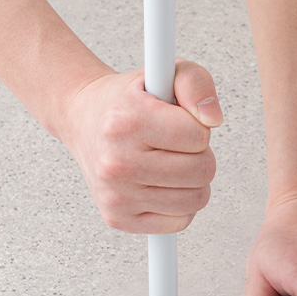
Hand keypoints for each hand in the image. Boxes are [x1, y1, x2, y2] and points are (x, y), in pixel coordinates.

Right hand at [62, 60, 223, 233]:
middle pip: (202, 171)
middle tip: (174, 144)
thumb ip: (196, 84)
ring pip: (195, 199)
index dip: (196, 127)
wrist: (83, 119)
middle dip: (198, 155)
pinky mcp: (118, 218)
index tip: (176, 122)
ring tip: (168, 163)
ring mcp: (116, 195)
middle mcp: (117, 162)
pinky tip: (160, 185)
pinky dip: (179, 205)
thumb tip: (213, 119)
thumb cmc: (128, 100)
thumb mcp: (164, 74)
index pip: (199, 135)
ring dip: (191, 181)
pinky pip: (179, 221)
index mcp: (127, 121)